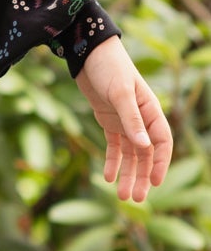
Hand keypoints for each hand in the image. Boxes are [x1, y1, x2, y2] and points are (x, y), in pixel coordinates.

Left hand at [74, 35, 172, 202]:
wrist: (88, 51)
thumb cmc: (109, 67)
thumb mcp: (120, 93)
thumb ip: (131, 119)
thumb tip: (144, 147)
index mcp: (151, 111)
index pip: (162, 143)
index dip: (160, 164)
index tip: (153, 182)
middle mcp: (141, 119)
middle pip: (146, 154)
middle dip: (141, 177)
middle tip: (134, 198)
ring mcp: (126, 121)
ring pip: (131, 154)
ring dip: (127, 174)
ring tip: (121, 195)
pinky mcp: (109, 120)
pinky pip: (114, 146)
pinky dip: (112, 162)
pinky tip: (107, 177)